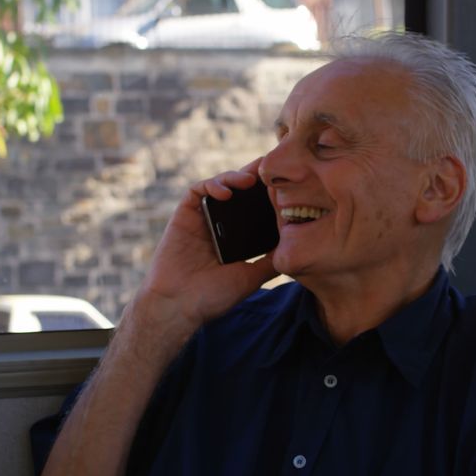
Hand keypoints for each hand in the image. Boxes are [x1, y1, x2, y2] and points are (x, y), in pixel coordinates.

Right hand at [128, 158, 277, 353]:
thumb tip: (297, 246)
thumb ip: (270, 260)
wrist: (178, 305)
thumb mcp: (251, 277)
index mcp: (238, 237)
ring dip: (236, 177)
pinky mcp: (185, 213)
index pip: (257, 208)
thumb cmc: (213, 296)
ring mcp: (203, 217)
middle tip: (272, 170)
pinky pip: (198, 189)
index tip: (289, 187)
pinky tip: (225, 193)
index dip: (270, 195)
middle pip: (241, 191)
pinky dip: (213, 185)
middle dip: (257, 177)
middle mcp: (222, 223)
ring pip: (222, 184)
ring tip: (251, 180)